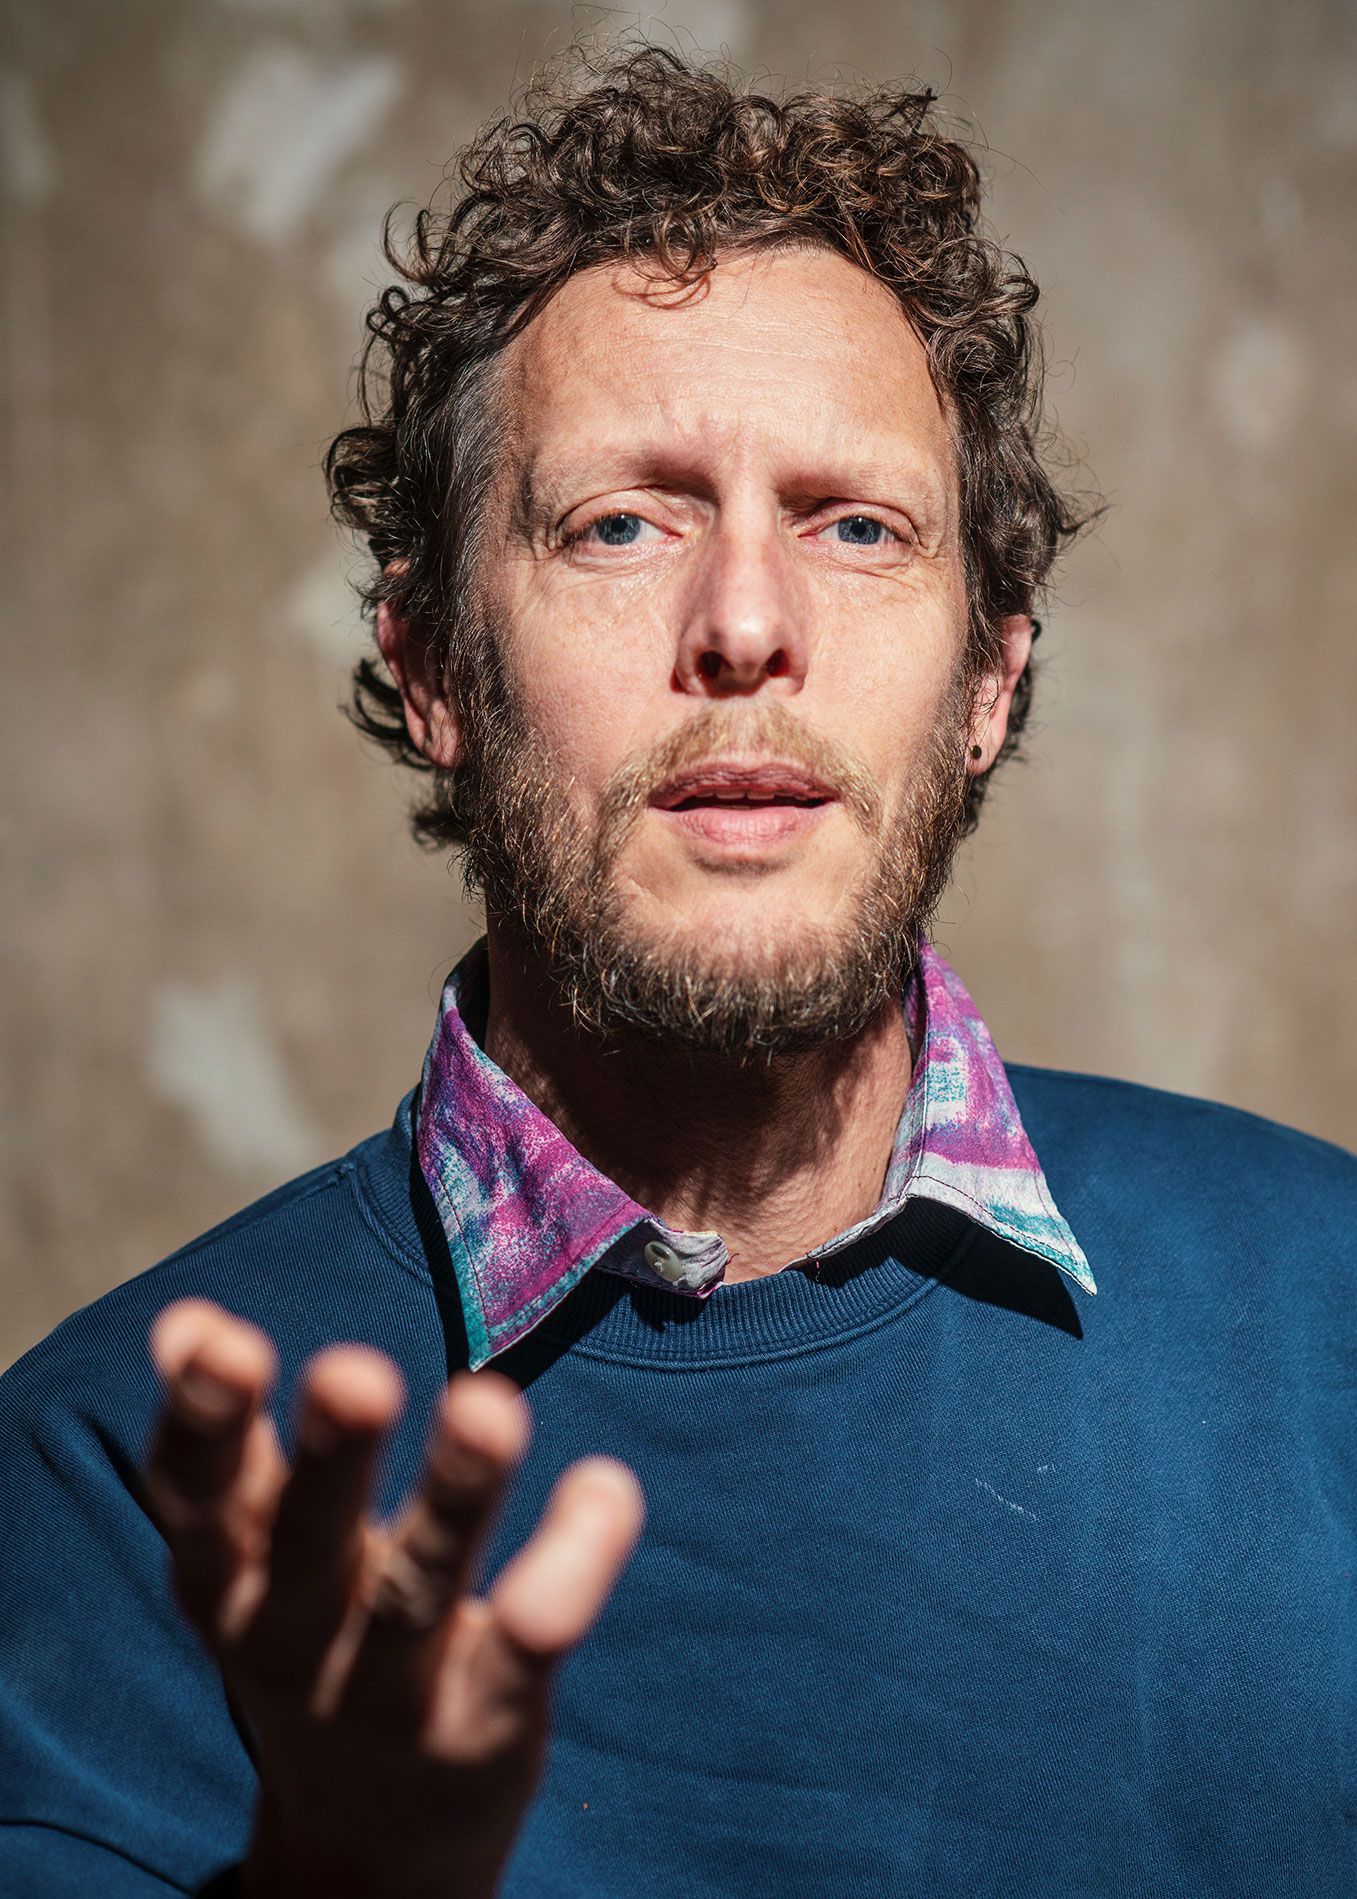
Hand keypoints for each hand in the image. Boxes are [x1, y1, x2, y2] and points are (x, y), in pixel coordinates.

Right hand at [146, 1298, 644, 1898]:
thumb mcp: (249, 1558)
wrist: (370, 1846)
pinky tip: (606, 1490)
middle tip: (353, 1371)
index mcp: (227, 1581)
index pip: (198, 1500)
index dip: (200, 1424)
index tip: (215, 1337)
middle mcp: (293, 1639)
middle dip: (329, 1460)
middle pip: (307, 1543)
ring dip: (454, 1499)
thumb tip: (190, 1316)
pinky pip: (528, 1645)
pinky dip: (569, 1568)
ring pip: (420, 1589)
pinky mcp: (485, 1722)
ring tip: (489, 1406)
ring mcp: (389, 1693)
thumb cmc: (310, 1640)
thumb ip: (228, 1448)